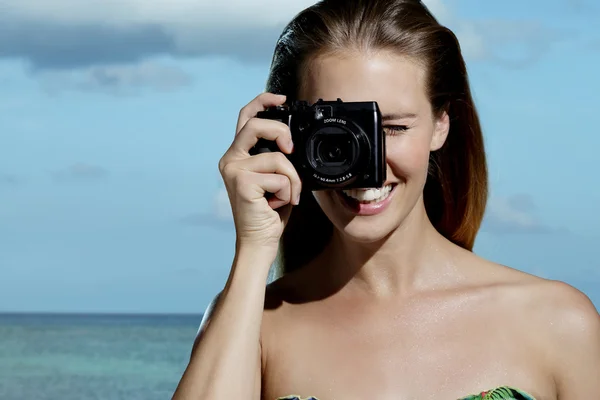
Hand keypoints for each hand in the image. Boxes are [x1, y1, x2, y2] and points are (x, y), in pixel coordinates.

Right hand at [218, 92, 301, 256]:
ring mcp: (233, 170)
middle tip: (291, 150)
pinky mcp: (242, 183)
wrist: (259, 241)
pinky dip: (287, 192)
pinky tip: (277, 205)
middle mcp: (230, 159)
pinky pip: (280, 177)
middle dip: (281, 131)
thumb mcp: (275, 177)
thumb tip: (293, 142)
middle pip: (256, 124)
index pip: (246, 117)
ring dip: (292, 180)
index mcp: (238, 155)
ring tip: (286, 197)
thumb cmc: (269, 211)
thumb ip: (277, 157)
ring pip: (278, 158)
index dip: (263, 101)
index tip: (281, 99)